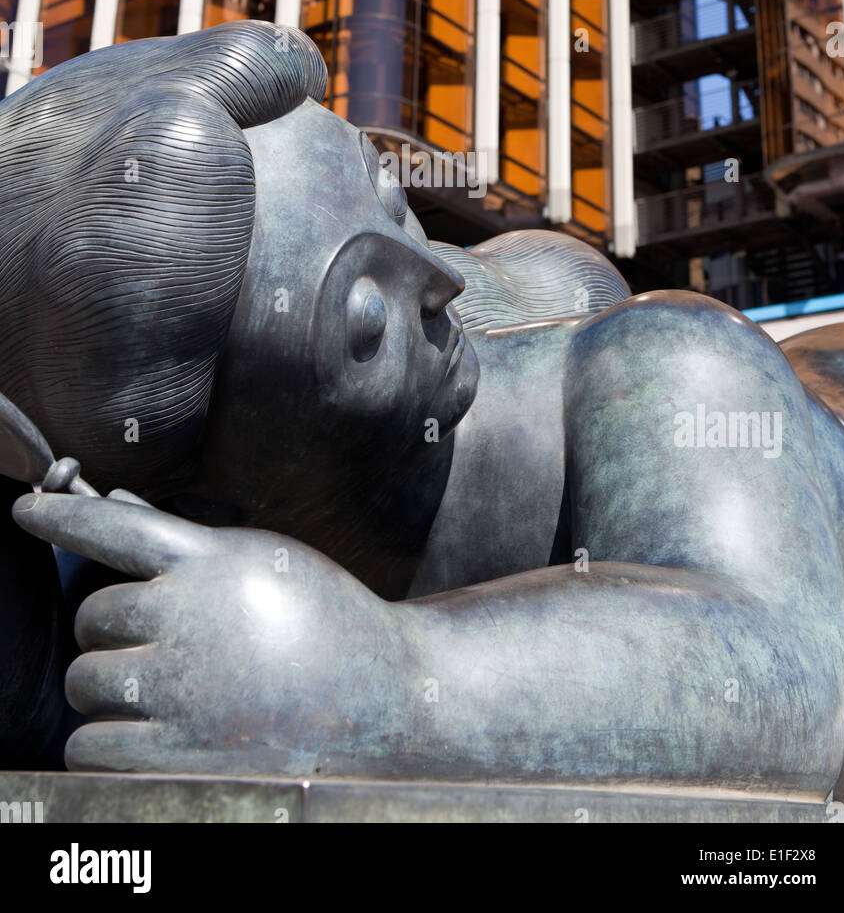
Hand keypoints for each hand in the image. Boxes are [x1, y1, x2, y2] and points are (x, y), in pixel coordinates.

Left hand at [13, 493, 405, 775]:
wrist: (387, 699)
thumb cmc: (325, 620)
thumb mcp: (262, 561)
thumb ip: (189, 544)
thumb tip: (115, 508)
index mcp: (213, 561)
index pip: (110, 527)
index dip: (58, 514)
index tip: (25, 510)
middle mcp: (189, 617)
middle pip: (91, 615)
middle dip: (111, 630)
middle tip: (159, 643)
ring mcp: (181, 688)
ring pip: (85, 680)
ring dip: (108, 686)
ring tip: (164, 689)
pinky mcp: (177, 755)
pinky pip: (90, 746)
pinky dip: (106, 741)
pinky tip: (153, 732)